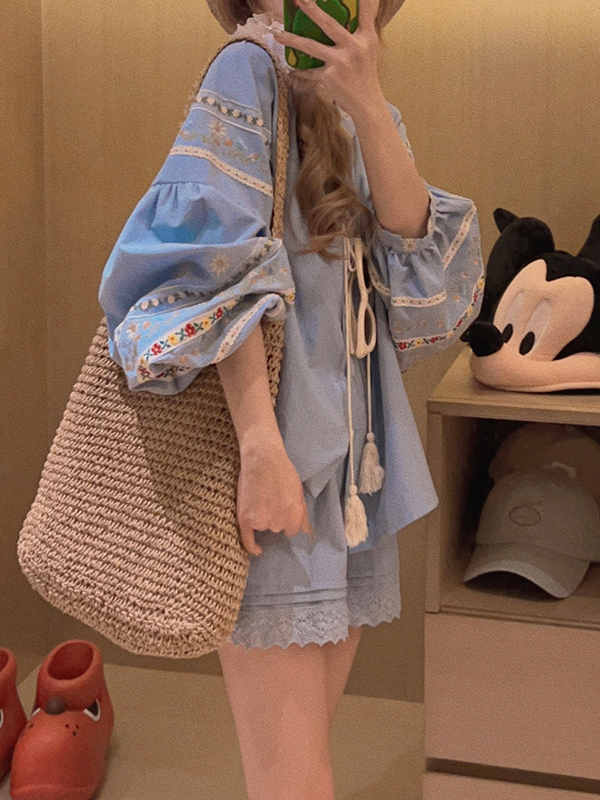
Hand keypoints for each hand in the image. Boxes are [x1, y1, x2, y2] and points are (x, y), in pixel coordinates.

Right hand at [236, 445, 314, 556]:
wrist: (262, 459)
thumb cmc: (283, 472)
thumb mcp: (299, 493)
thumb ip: (303, 515)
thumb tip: (308, 533)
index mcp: (295, 517)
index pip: (292, 530)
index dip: (287, 520)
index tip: (281, 510)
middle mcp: (279, 523)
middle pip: (277, 528)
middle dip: (275, 517)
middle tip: (270, 499)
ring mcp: (262, 522)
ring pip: (264, 527)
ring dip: (263, 518)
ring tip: (260, 499)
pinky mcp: (246, 519)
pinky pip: (249, 541)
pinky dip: (253, 547)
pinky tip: (258, 550)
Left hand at [272, 0, 383, 117]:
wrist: (366, 103)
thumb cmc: (365, 73)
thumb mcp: (369, 48)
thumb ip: (362, 28)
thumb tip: (360, 6)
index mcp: (367, 37)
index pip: (366, 11)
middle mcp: (354, 47)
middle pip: (329, 24)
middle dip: (312, 10)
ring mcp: (340, 62)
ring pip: (311, 47)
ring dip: (292, 40)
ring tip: (277, 35)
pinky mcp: (329, 77)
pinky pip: (309, 71)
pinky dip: (300, 70)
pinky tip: (290, 68)